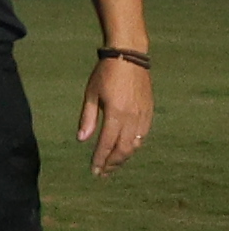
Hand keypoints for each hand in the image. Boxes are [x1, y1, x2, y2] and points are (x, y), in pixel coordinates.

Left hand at [79, 54, 151, 173]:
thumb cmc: (105, 73)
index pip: (107, 143)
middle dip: (113, 163)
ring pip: (135, 144)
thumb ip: (88, 118)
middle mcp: (132, 117)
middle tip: (102, 173)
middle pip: (123, 148)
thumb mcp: (91, 94)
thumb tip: (82, 140)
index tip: (94, 171)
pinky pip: (143, 134)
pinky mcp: (149, 111)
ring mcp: (143, 114)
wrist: (129, 56)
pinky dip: (134, 145)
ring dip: (124, 157)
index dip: (100, 159)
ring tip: (112, 165)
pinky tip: (126, 150)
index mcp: (116, 113)